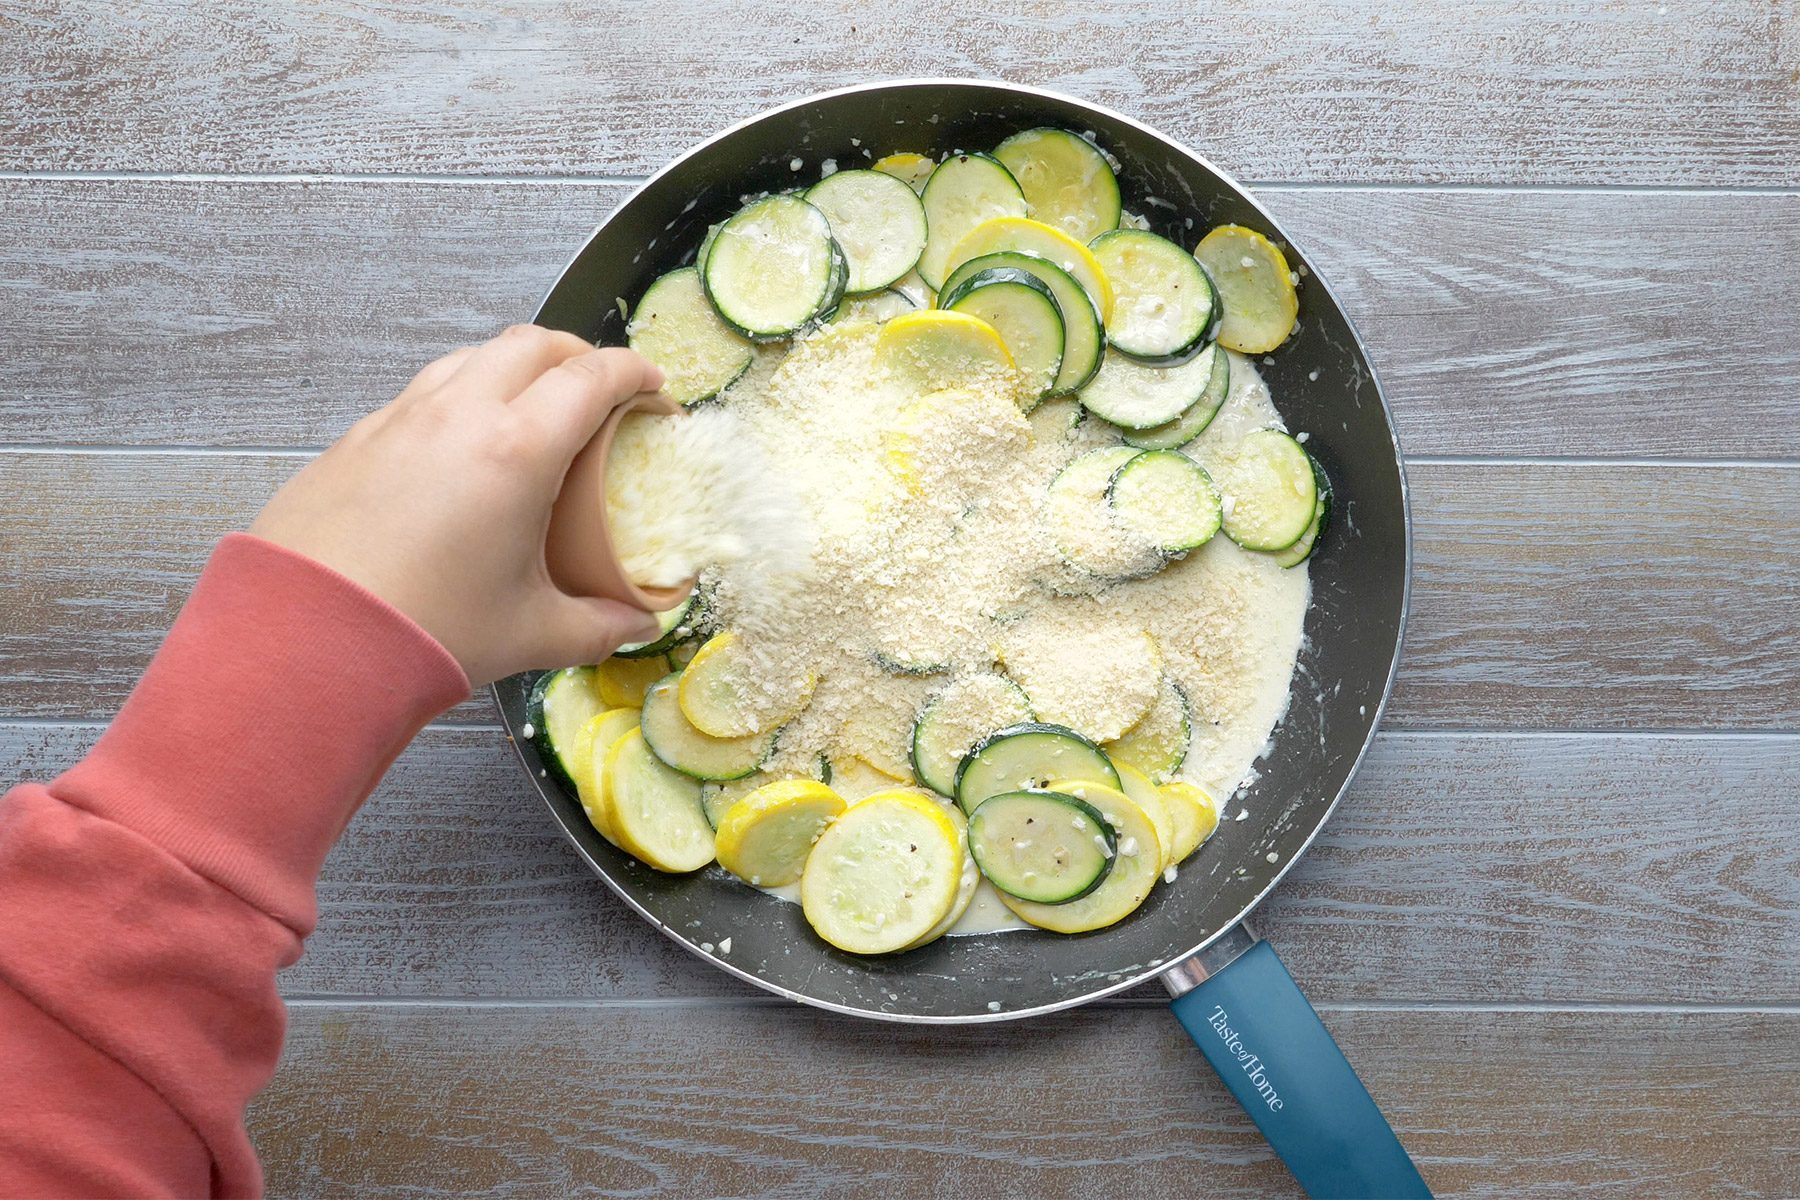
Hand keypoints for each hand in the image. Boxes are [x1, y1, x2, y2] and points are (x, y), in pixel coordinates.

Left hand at [251, 325, 668, 686]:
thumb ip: (598, 626)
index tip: (654, 389)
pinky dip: (459, 398)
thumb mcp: (529, 633)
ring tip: (530, 408)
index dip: (634, 374)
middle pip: (531, 344)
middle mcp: (458, 415)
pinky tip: (460, 449)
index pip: (591, 379)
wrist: (306, 639)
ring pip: (470, 358)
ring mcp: (399, 419)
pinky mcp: (356, 439)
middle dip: (576, 355)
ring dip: (513, 367)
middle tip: (600, 390)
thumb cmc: (426, 632)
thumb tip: (639, 622)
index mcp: (516, 450)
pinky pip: (421, 394)